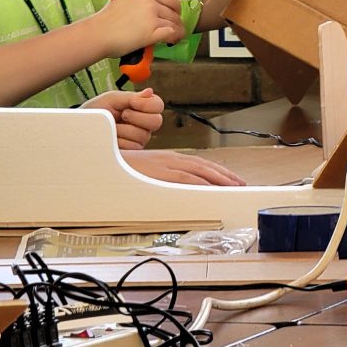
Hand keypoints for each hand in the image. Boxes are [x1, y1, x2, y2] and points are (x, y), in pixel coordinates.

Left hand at [83, 88, 163, 149]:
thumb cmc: (96, 110)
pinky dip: (119, 140)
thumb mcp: (112, 99)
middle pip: (156, 121)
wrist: (83, 127)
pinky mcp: (132, 152)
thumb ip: (131, 96)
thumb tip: (150, 92)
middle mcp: (144, 124)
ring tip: (113, 127)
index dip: (147, 104)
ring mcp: (139, 139)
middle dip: (136, 117)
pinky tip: (112, 137)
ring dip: (124, 129)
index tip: (131, 103)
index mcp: (142, 108)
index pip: (158, 105)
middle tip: (121, 115)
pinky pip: (133, 147)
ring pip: (142, 135)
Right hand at [89, 0, 184, 57]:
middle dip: (176, 21)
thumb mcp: (123, 0)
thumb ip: (138, 1)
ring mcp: (153, 17)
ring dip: (177, 31)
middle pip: (175, 12)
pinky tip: (172, 41)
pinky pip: (172, 33)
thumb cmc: (106, 19)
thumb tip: (146, 8)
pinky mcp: (153, 33)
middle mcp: (151, 3)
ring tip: (173, 37)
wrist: (99, 33)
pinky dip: (175, 37)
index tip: (173, 14)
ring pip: (175, 23)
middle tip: (173, 28)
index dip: (175, 9)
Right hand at [122, 150, 246, 185]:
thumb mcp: (147, 173)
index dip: (216, 170)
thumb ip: (161, 177)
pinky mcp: (162, 172)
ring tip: (234, 185)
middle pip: (204, 165)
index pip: (199, 164)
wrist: (107, 162)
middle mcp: (172, 158)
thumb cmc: (124, 169)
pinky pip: (187, 178)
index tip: (229, 178)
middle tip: (240, 182)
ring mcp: (167, 164)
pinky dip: (202, 182)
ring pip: (200, 170)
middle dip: (224, 174)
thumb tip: (174, 189)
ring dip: (219, 178)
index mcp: (169, 158)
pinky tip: (212, 187)